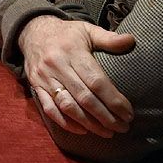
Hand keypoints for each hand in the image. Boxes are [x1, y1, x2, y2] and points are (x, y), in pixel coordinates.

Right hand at [17, 16, 136, 136]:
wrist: (32, 31)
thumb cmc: (66, 34)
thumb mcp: (87, 30)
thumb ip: (109, 38)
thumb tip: (131, 41)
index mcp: (73, 51)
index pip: (96, 81)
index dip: (114, 100)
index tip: (128, 113)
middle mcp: (57, 65)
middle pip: (84, 97)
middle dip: (105, 116)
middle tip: (123, 127)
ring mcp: (44, 78)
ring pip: (68, 106)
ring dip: (89, 123)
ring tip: (107, 132)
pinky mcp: (36, 86)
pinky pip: (49, 109)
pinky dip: (66, 123)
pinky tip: (82, 130)